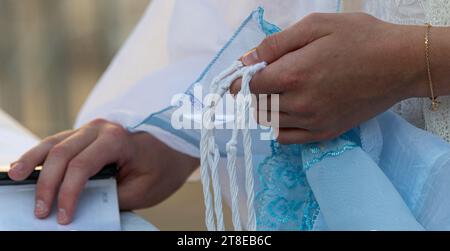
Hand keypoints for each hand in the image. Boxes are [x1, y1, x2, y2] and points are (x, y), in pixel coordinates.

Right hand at [8, 119, 197, 224]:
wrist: (175, 149)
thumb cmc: (162, 169)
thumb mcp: (142, 191)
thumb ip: (110, 199)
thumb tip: (81, 211)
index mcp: (118, 140)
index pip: (82, 166)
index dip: (68, 193)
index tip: (64, 217)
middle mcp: (102, 129)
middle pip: (62, 153)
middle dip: (47, 183)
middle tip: (40, 211)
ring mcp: (93, 129)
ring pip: (55, 142)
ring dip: (34, 160)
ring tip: (15, 176)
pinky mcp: (88, 135)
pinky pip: (60, 142)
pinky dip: (42, 155)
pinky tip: (28, 166)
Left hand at [231, 13, 426, 143]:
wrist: (401, 64)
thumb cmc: (360, 38)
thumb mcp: (316, 26)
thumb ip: (275, 44)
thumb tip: (246, 59)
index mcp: (293, 75)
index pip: (249, 86)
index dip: (244, 78)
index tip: (247, 71)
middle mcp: (299, 104)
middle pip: (257, 105)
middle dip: (255, 91)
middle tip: (267, 77)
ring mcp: (313, 122)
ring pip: (269, 122)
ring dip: (265, 107)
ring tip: (280, 91)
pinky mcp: (325, 133)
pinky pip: (287, 138)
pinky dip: (279, 125)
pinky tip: (288, 110)